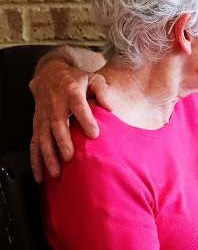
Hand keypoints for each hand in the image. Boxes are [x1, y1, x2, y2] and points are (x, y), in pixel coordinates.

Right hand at [29, 60, 112, 181]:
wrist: (49, 74)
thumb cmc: (76, 79)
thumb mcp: (92, 78)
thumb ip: (103, 91)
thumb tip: (111, 108)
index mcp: (71, 92)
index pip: (79, 106)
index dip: (86, 120)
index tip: (94, 134)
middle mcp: (55, 104)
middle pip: (57, 125)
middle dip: (62, 142)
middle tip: (70, 158)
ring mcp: (44, 116)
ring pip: (42, 137)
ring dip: (47, 156)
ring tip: (55, 172)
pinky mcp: (37, 124)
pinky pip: (33, 143)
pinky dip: (35, 160)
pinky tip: (40, 175)